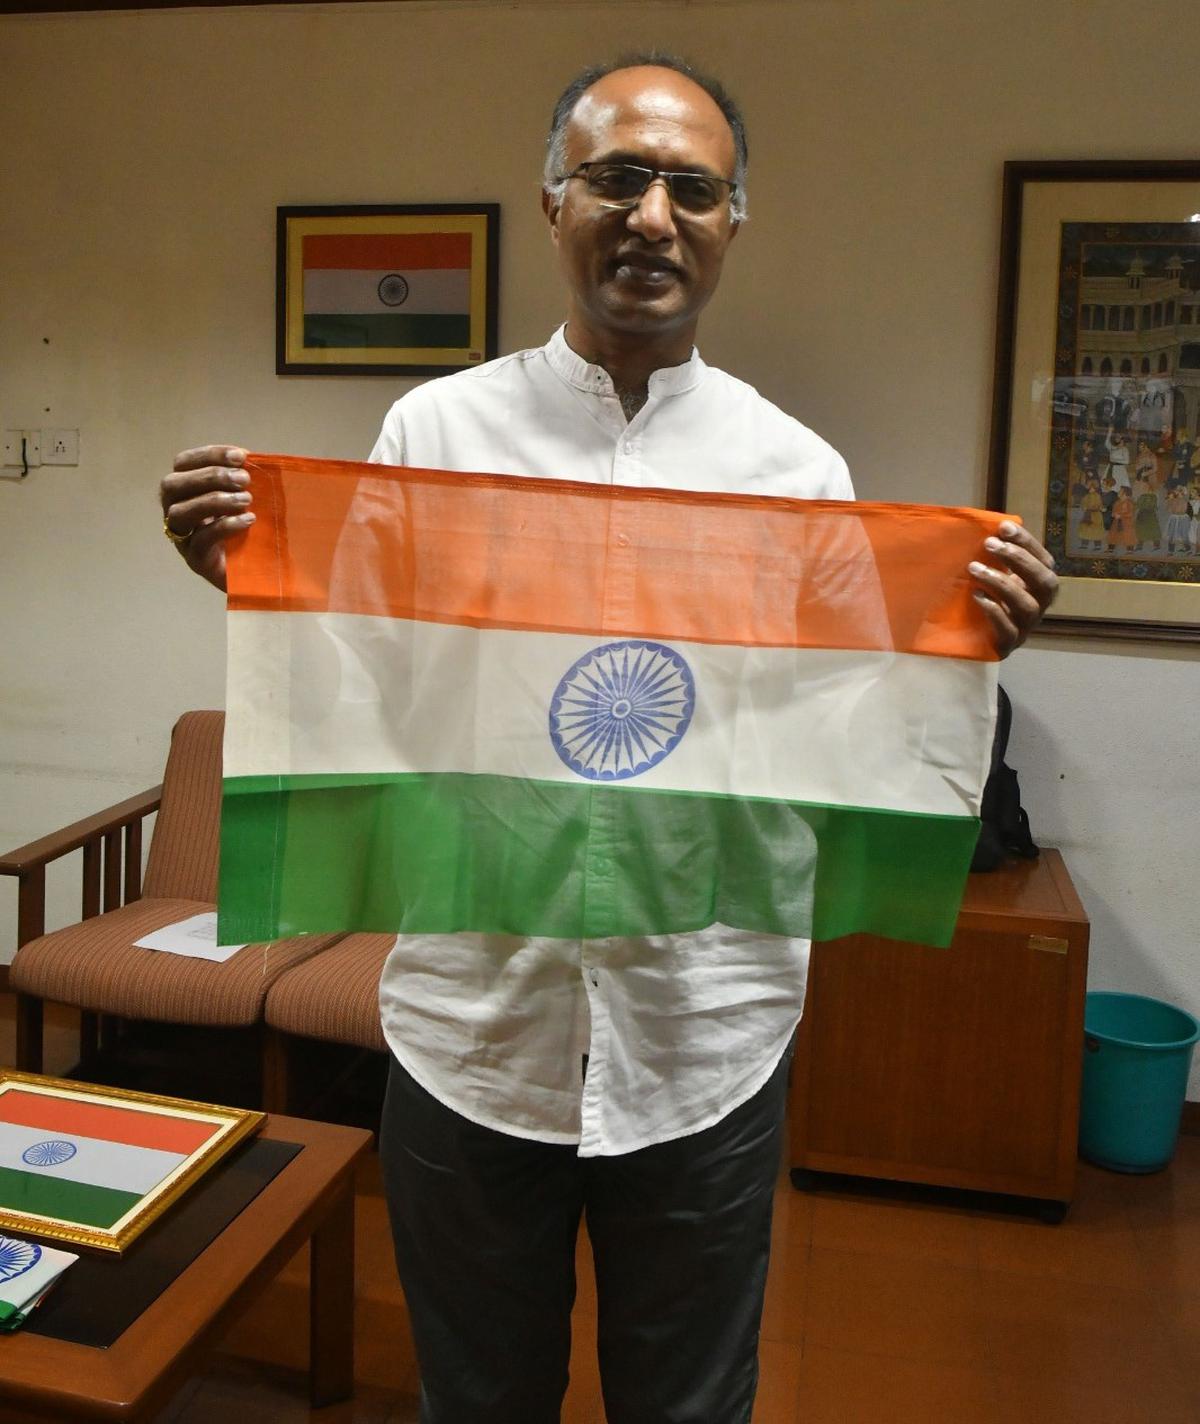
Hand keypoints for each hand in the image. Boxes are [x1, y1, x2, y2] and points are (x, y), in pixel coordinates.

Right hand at [160, 445, 253, 591]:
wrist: (262, 573)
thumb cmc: (253, 530)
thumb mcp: (249, 499)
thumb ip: (244, 480)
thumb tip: (255, 458)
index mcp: (186, 492)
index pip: (183, 464)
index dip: (209, 455)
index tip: (241, 456)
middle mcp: (177, 512)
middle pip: (172, 485)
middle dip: (210, 476)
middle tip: (244, 479)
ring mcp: (183, 539)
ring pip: (181, 513)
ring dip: (214, 500)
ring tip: (247, 500)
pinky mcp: (196, 561)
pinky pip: (201, 540)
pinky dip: (224, 526)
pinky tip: (248, 520)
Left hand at [968, 521, 1057, 656]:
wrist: (973, 640)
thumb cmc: (984, 597)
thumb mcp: (994, 573)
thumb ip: (995, 555)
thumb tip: (985, 524)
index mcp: (1039, 584)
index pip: (1044, 560)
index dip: (1027, 543)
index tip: (1003, 527)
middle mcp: (1040, 605)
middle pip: (1045, 582)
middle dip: (1019, 560)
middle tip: (989, 544)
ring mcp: (1027, 627)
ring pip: (1027, 606)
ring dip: (1001, 583)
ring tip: (974, 568)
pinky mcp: (1009, 645)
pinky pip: (1008, 630)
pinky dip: (993, 610)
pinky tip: (976, 595)